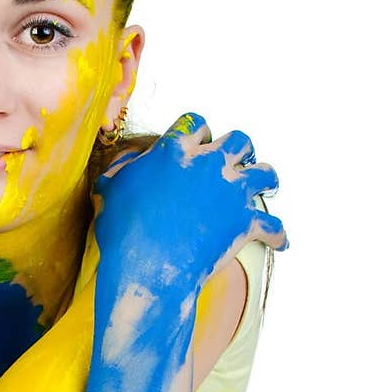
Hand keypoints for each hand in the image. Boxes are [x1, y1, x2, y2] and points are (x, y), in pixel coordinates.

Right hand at [91, 112, 287, 299]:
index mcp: (175, 150)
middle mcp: (209, 163)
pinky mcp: (245, 222)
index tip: (200, 141)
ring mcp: (231, 191)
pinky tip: (281, 241)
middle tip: (238, 159)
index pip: (194, 124)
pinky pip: (273, 226)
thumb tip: (133, 159)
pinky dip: (278, 235)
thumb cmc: (122, 231)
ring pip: (265, 173)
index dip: (199, 132)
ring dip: (267, 178)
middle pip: (239, 141)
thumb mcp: (109, 188)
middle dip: (240, 149)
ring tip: (268, 185)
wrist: (148, 267)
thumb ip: (123, 167)